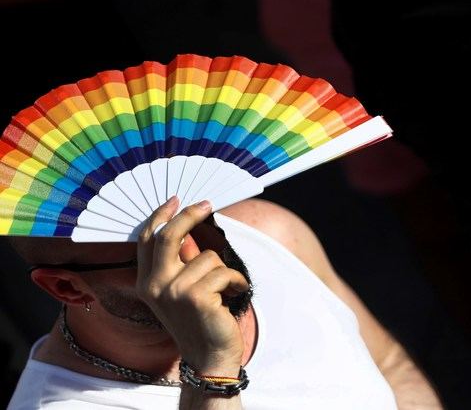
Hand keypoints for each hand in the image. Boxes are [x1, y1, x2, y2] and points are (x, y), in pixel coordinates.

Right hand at [136, 196, 249, 375]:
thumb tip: (187, 232)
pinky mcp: (196, 296)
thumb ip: (179, 264)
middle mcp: (154, 286)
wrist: (209, 357)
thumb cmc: (199, 320)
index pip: (147, 240)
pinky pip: (224, 271)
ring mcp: (173, 291)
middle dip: (190, 215)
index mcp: (146, 283)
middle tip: (207, 204)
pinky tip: (236, 293)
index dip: (160, 216)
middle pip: (170, 236)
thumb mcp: (180, 291)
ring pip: (208, 256)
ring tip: (225, 289)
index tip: (176, 200)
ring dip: (224, 270)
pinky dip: (236, 281)